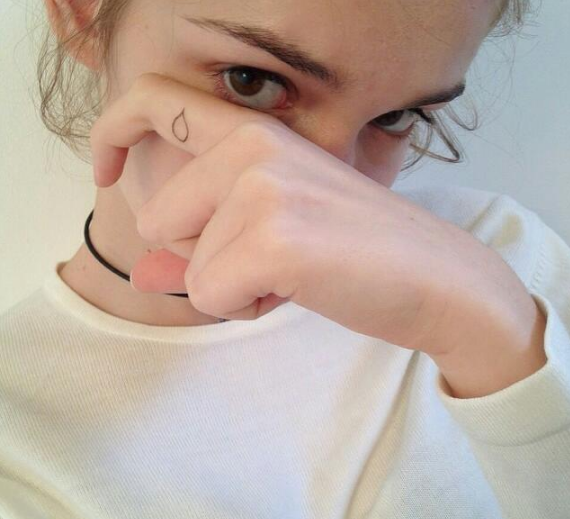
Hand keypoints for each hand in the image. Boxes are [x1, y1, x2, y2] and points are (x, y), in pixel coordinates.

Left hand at [90, 71, 533, 360]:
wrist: (440, 281)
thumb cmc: (358, 253)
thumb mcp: (273, 236)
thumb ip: (199, 246)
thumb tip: (142, 274)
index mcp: (255, 132)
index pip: (155, 100)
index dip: (113, 134)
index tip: (104, 172)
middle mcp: (253, 146)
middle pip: (161, 221)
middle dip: (202, 258)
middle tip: (268, 262)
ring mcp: (263, 190)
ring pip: (188, 265)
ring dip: (231, 287)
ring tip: (293, 275)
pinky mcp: (275, 240)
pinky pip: (212, 294)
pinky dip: (245, 307)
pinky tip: (295, 292)